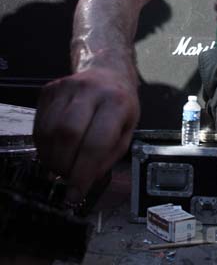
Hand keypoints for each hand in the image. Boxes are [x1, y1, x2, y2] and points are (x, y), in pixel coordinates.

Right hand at [33, 67, 139, 201]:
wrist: (108, 71)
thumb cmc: (120, 104)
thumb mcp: (128, 130)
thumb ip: (108, 157)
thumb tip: (84, 181)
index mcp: (116, 102)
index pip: (96, 142)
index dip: (83, 173)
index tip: (76, 193)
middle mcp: (90, 90)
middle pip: (67, 134)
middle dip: (64, 165)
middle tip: (67, 177)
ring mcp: (66, 86)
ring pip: (49, 130)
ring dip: (51, 157)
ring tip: (61, 165)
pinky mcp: (49, 89)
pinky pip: (39, 123)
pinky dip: (43, 144)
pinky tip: (54, 149)